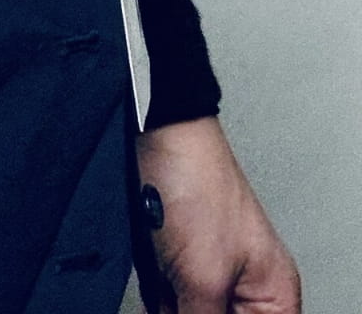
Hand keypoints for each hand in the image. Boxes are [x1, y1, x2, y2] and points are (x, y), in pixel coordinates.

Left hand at [134, 117, 300, 311]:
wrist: (158, 135)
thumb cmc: (196, 185)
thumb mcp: (202, 281)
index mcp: (275, 298)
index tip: (194, 309)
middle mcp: (250, 288)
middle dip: (187, 309)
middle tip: (180, 284)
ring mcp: (216, 272)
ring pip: (188, 311)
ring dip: (170, 300)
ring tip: (169, 265)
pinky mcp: (185, 259)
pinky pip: (170, 295)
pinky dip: (158, 287)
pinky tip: (155, 264)